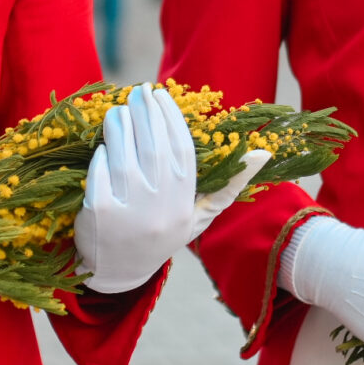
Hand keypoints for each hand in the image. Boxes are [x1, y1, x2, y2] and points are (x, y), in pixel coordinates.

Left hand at [74, 86, 264, 293]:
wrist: (118, 273)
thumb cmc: (162, 234)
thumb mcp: (198, 215)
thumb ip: (229, 186)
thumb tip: (263, 154)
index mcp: (185, 204)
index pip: (181, 150)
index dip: (171, 117)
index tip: (161, 94)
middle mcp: (159, 207)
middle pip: (154, 147)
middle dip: (146, 112)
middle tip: (139, 91)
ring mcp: (129, 210)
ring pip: (124, 155)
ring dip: (121, 125)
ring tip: (119, 110)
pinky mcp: (100, 212)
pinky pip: (100, 171)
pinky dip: (101, 153)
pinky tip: (103, 143)